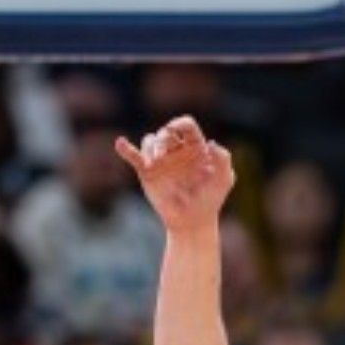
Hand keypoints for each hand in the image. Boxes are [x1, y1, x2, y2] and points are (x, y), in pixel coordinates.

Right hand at [115, 116, 235, 233]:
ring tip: (155, 162)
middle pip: (165, 132)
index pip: (186, 125)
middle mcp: (177, 150)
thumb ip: (223, 158)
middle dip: (163, 139)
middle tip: (162, 156)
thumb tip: (211, 143)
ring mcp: (161, 160)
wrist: (192, 221)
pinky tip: (120, 143)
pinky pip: (134, 156)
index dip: (180, 123)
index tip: (177, 130)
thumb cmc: (210, 200)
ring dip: (151, 147)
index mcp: (195, 147)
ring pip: (150, 140)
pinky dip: (125, 149)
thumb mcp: (224, 179)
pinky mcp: (147, 172)